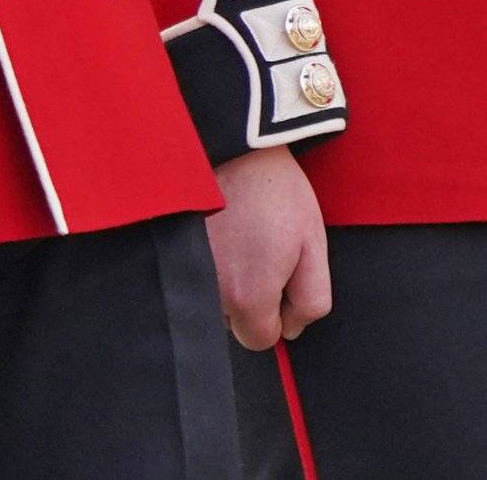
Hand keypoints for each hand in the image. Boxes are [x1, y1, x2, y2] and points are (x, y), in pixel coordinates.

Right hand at [205, 144, 332, 349]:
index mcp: (248, 296)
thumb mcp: (314, 245)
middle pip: (233, 321)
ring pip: (213, 298)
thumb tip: (293, 330)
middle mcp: (211, 292)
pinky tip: (220, 231)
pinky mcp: (172, 249)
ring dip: (227, 281)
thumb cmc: (277, 193)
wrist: (232, 145)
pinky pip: (194, 273)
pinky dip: (208, 260)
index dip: (278, 315)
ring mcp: (187, 270)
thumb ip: (311, 299)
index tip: (281, 278)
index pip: (261, 340)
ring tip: (239, 236)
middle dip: (250, 298)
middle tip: (261, 251)